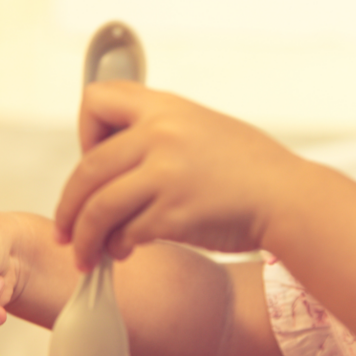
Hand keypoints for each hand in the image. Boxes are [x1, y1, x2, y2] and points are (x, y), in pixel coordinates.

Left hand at [54, 82, 305, 269]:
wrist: (289, 198)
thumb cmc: (251, 169)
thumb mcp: (204, 127)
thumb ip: (160, 132)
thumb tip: (116, 155)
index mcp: (166, 107)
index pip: (97, 100)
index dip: (86, 132)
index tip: (94, 159)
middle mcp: (161, 135)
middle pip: (87, 168)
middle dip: (69, 206)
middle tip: (66, 230)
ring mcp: (167, 174)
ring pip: (98, 207)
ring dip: (85, 237)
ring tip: (85, 255)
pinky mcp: (175, 213)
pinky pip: (125, 233)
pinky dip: (117, 248)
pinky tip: (123, 253)